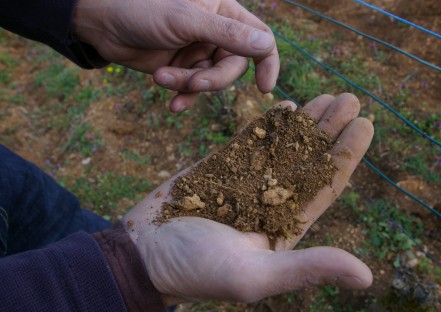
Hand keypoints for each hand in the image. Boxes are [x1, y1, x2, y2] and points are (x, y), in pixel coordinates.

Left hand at [72, 0, 278, 111]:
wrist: (101, 22)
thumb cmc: (141, 8)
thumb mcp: (186, 20)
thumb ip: (227, 33)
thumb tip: (266, 46)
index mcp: (224, 11)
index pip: (259, 37)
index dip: (267, 62)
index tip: (264, 88)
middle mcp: (215, 32)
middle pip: (234, 66)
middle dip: (213, 78)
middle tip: (192, 82)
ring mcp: (198, 51)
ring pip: (211, 80)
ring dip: (189, 85)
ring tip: (163, 79)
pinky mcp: (181, 68)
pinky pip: (192, 89)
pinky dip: (183, 95)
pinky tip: (172, 102)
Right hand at [124, 94, 373, 304]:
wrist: (142, 254)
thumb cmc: (195, 272)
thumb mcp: (255, 275)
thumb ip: (308, 269)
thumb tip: (367, 277)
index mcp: (285, 228)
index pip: (324, 188)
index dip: (346, 156)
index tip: (365, 125)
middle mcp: (271, 203)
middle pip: (309, 160)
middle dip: (330, 130)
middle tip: (349, 99)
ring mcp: (246, 183)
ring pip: (284, 148)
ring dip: (307, 123)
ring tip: (327, 97)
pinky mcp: (221, 168)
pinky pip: (251, 143)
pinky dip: (270, 126)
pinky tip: (288, 107)